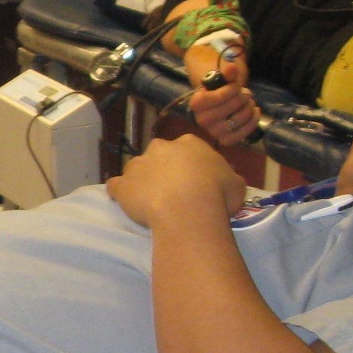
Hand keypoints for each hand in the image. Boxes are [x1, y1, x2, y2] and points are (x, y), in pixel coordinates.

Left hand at [106, 134, 246, 227]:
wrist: (189, 209)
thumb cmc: (217, 194)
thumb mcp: (236, 184)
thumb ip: (227, 178)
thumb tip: (226, 181)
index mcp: (189, 143)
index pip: (187, 149)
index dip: (191, 166)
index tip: (195, 181)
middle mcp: (160, 148)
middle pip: (159, 156)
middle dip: (164, 170)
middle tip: (175, 192)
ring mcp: (137, 165)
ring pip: (136, 169)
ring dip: (142, 180)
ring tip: (151, 200)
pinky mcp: (122, 185)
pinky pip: (116, 186)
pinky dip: (120, 192)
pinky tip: (125, 201)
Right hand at [184, 42, 257, 145]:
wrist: (214, 110)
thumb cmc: (217, 93)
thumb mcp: (220, 82)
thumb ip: (227, 74)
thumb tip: (232, 66)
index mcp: (197, 103)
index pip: (221, 95)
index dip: (234, 88)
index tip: (235, 86)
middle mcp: (202, 120)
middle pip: (234, 104)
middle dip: (243, 96)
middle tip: (244, 94)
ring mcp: (214, 132)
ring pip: (241, 117)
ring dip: (250, 106)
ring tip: (248, 102)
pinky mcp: (225, 141)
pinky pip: (246, 130)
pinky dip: (254, 119)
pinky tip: (254, 112)